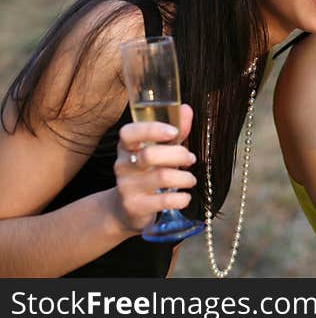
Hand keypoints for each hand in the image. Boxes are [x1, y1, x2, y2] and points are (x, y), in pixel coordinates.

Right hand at [112, 103, 197, 233]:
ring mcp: (127, 187)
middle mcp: (124, 165)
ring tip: (190, 180)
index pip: (130, 132)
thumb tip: (185, 109)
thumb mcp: (159, 150)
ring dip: (185, 177)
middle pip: (150, 154)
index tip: (173, 132)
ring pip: (162, 177)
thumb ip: (175, 131)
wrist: (125, 208)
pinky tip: (185, 196)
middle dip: (178, 155)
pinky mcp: (135, 206)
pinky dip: (181, 198)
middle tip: (191, 159)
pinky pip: (164, 200)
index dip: (152, 130)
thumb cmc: (147, 172)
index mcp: (127, 147)